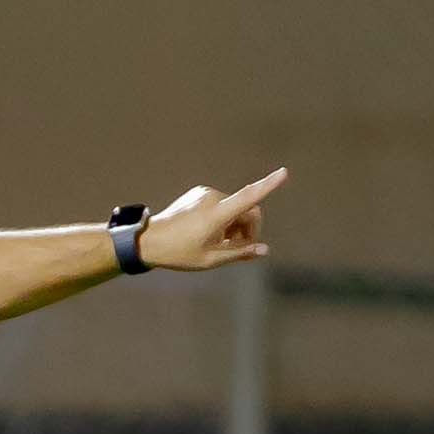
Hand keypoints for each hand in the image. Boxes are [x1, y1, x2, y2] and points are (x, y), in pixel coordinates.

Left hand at [137, 168, 288, 270]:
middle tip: (239, 250)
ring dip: (235, 226)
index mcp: (216, 214)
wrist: (149, 240)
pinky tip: (210, 233)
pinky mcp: (199, 193)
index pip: (248, 198)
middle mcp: (212, 198)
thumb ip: (239, 253)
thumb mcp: (211, 259)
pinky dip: (224, 218)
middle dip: (249, 229)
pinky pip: (222, 204)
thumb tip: (264, 250)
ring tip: (220, 243)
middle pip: (247, 209)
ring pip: (235, 208)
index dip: (268, 186)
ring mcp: (205, 193)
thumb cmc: (179, 253)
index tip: (284, 173)